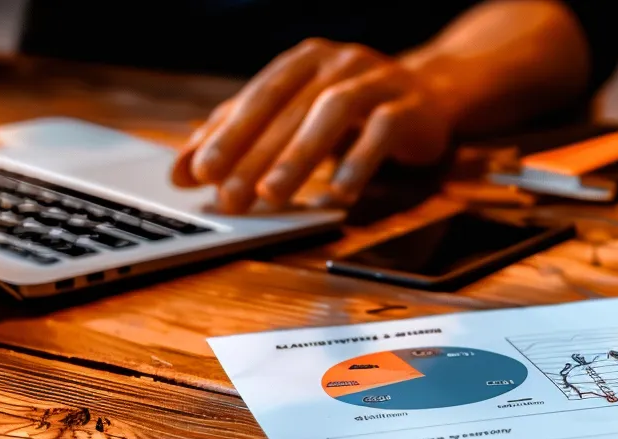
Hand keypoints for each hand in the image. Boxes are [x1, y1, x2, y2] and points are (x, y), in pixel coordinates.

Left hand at [173, 38, 451, 212]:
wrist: (432, 94)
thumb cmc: (353, 109)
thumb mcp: (297, 114)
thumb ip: (244, 136)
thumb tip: (185, 172)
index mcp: (303, 61)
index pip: (256, 98)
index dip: (225, 135)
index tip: (197, 173)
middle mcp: (337, 63)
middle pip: (288, 109)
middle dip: (254, 156)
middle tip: (230, 196)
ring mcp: (377, 81)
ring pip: (331, 114)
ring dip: (299, 156)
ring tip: (273, 195)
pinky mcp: (411, 107)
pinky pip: (381, 132)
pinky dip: (358, 162)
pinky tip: (338, 193)